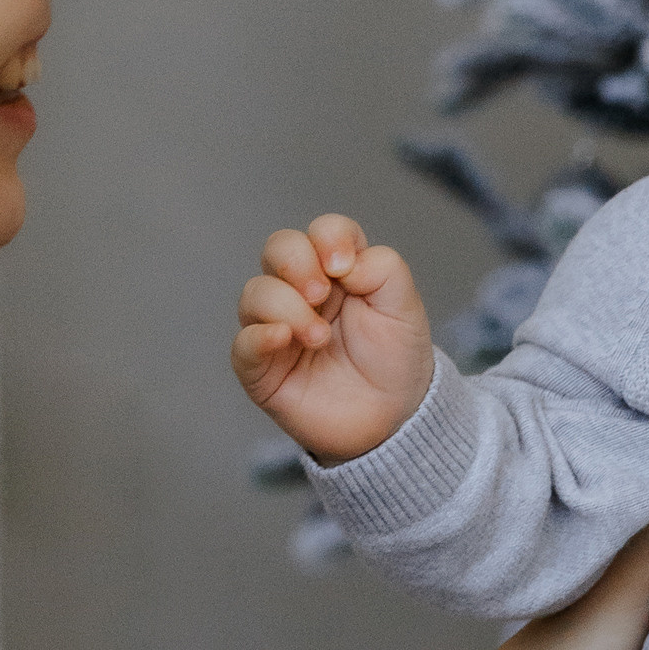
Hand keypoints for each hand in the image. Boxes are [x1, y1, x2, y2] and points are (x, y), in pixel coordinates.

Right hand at [234, 214, 436, 463]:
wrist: (394, 418)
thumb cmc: (396, 359)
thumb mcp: (405, 308)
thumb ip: (384, 269)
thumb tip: (341, 262)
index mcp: (338, 271)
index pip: (321, 231)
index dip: (328, 237)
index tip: (345, 266)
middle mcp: (302, 291)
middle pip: (278, 249)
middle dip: (296, 263)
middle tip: (322, 294)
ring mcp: (278, 327)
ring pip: (256, 293)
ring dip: (287, 308)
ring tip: (320, 338)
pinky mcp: (262, 367)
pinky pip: (242, 344)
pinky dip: (258, 336)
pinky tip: (283, 340)